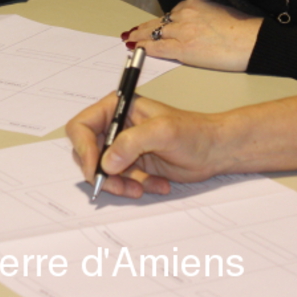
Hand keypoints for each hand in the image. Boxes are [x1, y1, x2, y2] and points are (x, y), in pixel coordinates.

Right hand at [65, 92, 230, 197]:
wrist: (215, 150)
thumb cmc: (194, 132)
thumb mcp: (162, 131)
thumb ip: (132, 142)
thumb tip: (106, 162)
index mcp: (118, 107)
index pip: (82, 126)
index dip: (83, 148)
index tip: (96, 168)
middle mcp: (116, 126)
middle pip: (88, 153)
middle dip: (102, 172)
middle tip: (118, 185)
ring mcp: (124, 147)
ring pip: (104, 172)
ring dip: (120, 184)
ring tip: (142, 188)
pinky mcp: (133, 165)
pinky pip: (122, 181)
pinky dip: (136, 186)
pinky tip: (158, 184)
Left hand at [124, 0, 259, 70]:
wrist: (253, 41)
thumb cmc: (245, 29)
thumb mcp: (222, 10)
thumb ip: (206, 14)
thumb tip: (199, 25)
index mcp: (196, 1)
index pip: (174, 12)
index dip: (162, 21)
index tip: (156, 24)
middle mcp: (186, 12)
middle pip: (160, 21)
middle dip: (145, 27)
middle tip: (133, 31)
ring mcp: (183, 30)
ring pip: (155, 32)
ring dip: (140, 36)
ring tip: (131, 39)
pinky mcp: (183, 48)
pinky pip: (158, 47)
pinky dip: (145, 48)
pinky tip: (137, 49)